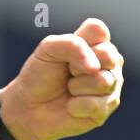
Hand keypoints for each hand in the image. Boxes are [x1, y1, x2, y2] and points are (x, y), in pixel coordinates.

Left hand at [0, 17, 123, 139]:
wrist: (28, 106)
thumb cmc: (40, 74)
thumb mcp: (47, 49)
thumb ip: (72, 45)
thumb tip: (95, 67)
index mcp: (95, 43)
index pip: (97, 30)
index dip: (78, 42)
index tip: (63, 53)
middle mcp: (109, 63)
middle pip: (108, 55)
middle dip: (77, 66)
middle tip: (67, 72)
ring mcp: (111, 86)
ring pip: (103, 81)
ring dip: (76, 87)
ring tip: (69, 89)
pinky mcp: (106, 109)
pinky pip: (96, 105)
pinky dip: (76, 106)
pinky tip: (71, 107)